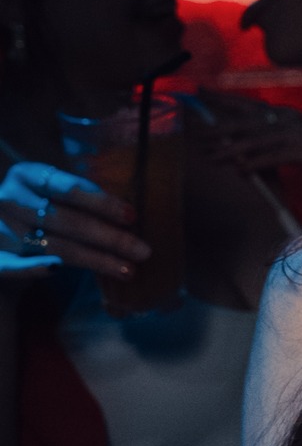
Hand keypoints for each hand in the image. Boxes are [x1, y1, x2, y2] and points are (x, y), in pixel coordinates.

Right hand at [0, 162, 149, 280]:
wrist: (2, 241)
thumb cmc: (40, 217)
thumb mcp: (56, 199)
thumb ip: (82, 202)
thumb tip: (130, 217)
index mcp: (27, 176)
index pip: (69, 188)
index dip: (101, 203)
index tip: (132, 216)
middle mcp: (10, 199)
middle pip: (66, 219)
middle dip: (108, 237)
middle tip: (143, 251)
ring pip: (53, 245)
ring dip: (93, 259)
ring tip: (127, 269)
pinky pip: (12, 265)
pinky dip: (32, 267)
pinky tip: (54, 269)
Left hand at [193, 90, 301, 184]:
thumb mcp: (295, 144)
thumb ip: (270, 146)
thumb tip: (242, 157)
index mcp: (286, 114)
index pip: (248, 104)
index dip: (223, 99)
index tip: (201, 93)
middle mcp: (288, 118)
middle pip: (245, 119)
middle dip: (218, 124)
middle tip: (195, 130)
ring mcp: (296, 132)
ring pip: (254, 140)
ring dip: (229, 149)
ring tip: (209, 156)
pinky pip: (271, 156)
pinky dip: (254, 163)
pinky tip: (240, 170)